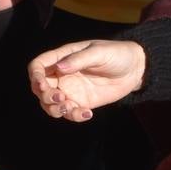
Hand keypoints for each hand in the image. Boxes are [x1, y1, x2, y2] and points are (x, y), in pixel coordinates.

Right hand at [27, 41, 145, 122]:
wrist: (135, 69)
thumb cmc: (116, 54)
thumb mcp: (99, 53)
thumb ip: (79, 59)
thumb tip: (60, 67)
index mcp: (62, 58)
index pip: (38, 66)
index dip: (35, 76)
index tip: (43, 85)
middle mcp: (62, 75)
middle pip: (40, 89)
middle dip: (45, 97)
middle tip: (62, 99)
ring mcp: (70, 90)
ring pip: (50, 105)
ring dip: (56, 110)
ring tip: (72, 108)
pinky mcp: (81, 102)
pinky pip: (69, 113)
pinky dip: (74, 116)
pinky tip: (88, 114)